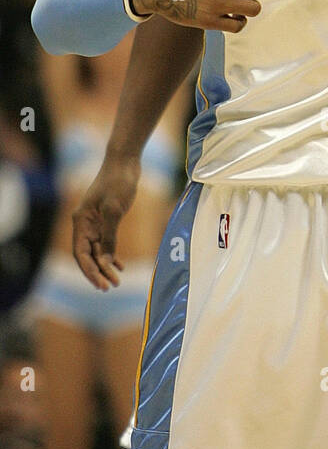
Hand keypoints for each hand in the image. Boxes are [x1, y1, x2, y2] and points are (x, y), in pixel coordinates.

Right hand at [72, 154, 140, 289]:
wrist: (125, 162)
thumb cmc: (118, 182)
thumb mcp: (114, 210)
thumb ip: (109, 235)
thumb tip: (106, 260)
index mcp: (81, 221)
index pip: (81, 253)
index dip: (89, 271)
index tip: (100, 284)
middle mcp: (85, 224)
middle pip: (88, 255)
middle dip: (98, 272)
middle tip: (111, 287)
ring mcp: (95, 222)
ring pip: (97, 250)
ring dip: (106, 266)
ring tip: (116, 281)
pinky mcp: (106, 219)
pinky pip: (106, 242)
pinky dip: (111, 254)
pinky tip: (119, 266)